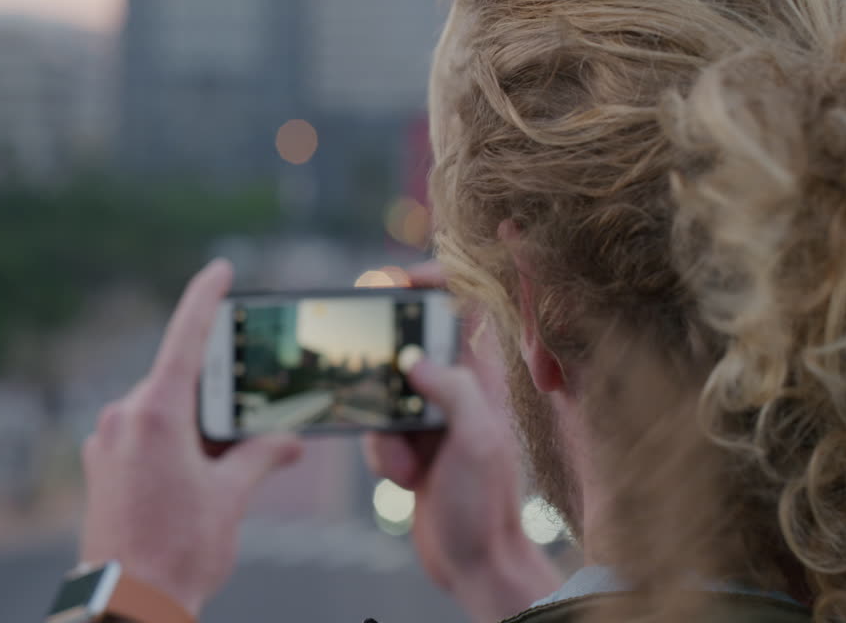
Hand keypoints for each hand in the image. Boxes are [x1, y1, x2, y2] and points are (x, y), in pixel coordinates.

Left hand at [79, 259, 303, 615]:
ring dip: (196, 424)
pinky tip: (197, 473)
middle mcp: (123, 418)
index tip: (220, 270)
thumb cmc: (178, 552)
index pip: (184, 339)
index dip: (204, 298)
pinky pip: (142, 434)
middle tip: (252, 411)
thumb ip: (261, 456)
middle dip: (217, 392)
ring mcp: (106, 441)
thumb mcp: (231, 497)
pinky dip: (173, 440)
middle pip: (179, 381)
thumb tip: (291, 442)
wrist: (128, 603)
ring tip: (225, 461)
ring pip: (161, 410)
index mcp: (155, 415)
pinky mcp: (99, 464)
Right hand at [363, 263, 562, 620]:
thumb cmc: (486, 504)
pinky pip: (377, 431)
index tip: (398, 280)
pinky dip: (380, 455)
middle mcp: (455, 390)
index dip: (435, 283)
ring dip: (381, 425)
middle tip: (359, 352)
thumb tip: (414, 360)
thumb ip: (452, 391)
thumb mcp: (476, 440)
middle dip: (384, 358)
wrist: (475, 565)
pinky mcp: (409, 447)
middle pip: (410, 344)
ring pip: (384, 392)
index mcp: (482, 378)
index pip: (463, 308)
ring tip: (401, 462)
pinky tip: (401, 480)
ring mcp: (430, 419)